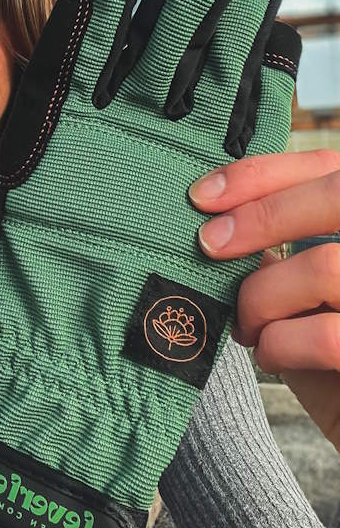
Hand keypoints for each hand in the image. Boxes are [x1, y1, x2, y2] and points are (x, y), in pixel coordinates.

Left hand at [189, 149, 339, 451]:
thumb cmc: (329, 359)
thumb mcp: (303, 291)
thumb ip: (281, 248)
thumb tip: (217, 213)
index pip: (331, 169)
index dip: (263, 173)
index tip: (202, 195)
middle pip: (339, 194)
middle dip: (262, 214)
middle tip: (209, 243)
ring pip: (325, 266)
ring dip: (262, 295)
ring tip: (246, 323)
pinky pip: (328, 336)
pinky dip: (280, 343)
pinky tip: (269, 354)